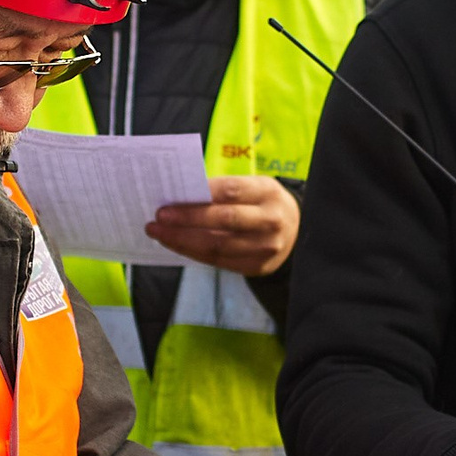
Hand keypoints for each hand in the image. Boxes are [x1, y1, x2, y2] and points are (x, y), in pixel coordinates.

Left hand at [148, 175, 298, 276]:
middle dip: (187, 219)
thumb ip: (222, 190)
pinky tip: (175, 243)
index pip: (231, 190)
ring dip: (183, 239)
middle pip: (224, 220)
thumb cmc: (262, 204)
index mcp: (268, 192)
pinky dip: (192, 252)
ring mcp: (265, 247)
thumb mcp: (253, 188)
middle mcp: (270, 220)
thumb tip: (179, 196)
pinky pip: (218, 261)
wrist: (296, 233)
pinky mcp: (256, 267)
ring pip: (217, 245)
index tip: (172, 196)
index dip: (200, 194)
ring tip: (158, 232)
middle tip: (159, 217)